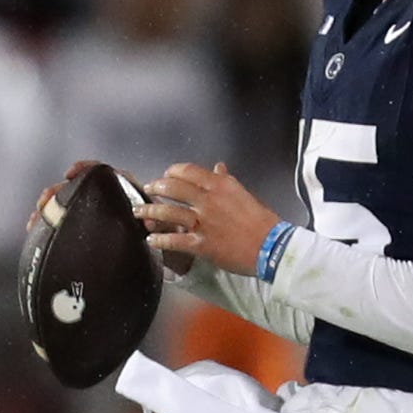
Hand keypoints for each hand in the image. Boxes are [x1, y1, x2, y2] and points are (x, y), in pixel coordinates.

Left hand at [137, 162, 281, 275]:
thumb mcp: (244, 194)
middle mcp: (208, 200)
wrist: (273, 246)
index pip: (187, 171)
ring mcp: (204, 222)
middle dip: (155, 188)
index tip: (166, 175)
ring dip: (150, 212)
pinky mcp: (202, 244)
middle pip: (172, 188)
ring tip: (140, 213)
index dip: (172, 172)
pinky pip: (174, 240)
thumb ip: (227, 180)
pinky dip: (159, 240)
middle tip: (148, 190)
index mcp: (220, 185)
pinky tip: (151, 240)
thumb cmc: (263, 221)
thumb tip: (218, 166)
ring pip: (168, 212)